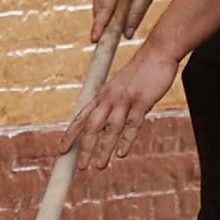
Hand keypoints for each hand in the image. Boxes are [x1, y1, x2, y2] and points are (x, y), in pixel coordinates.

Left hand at [76, 41, 182, 166]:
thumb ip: (113, 101)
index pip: (81, 117)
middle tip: (79, 167)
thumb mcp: (121, 85)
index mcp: (102, 94)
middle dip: (84, 148)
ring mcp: (125, 100)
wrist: (158, 52)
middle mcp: (109, 98)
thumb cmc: (141, 70)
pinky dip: (126, 140)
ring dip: (103, 149)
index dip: (71, 134)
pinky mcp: (141, 101)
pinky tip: (121, 154)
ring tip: (98, 167)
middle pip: (91, 126)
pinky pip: (132, 124)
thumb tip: (108, 118)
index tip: (62, 149)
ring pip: (109, 129)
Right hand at [88, 0, 161, 46]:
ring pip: (100, 13)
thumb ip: (137, 14)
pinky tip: (123, 9)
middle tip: (108, 48)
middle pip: (100, 13)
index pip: (105, 9)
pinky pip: (103, 9)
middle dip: (105, 29)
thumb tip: (127, 35)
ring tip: (124, 17)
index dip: (100, 27)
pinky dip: (110, 15)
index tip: (94, 41)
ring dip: (110, 21)